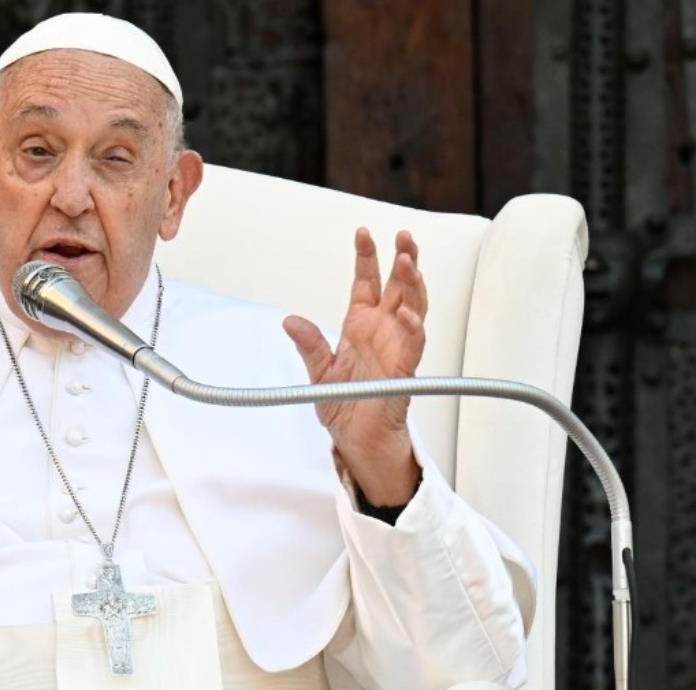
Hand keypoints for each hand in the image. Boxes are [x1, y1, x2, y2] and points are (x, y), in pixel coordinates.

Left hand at [283, 227, 426, 505]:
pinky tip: (407, 312)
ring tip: (408, 260)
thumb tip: (289, 321)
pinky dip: (412, 328)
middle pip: (398, 286)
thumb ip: (308, 345)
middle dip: (402, 259)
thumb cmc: (344, 406)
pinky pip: (414, 345)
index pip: (367, 283)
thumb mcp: (318, 373)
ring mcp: (397, 348)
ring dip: (413, 283)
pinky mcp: (405, 371)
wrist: (357, 441)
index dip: (367, 257)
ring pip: (414, 306)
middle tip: (402, 236)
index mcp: (360, 326)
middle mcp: (382, 332)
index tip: (362, 232)